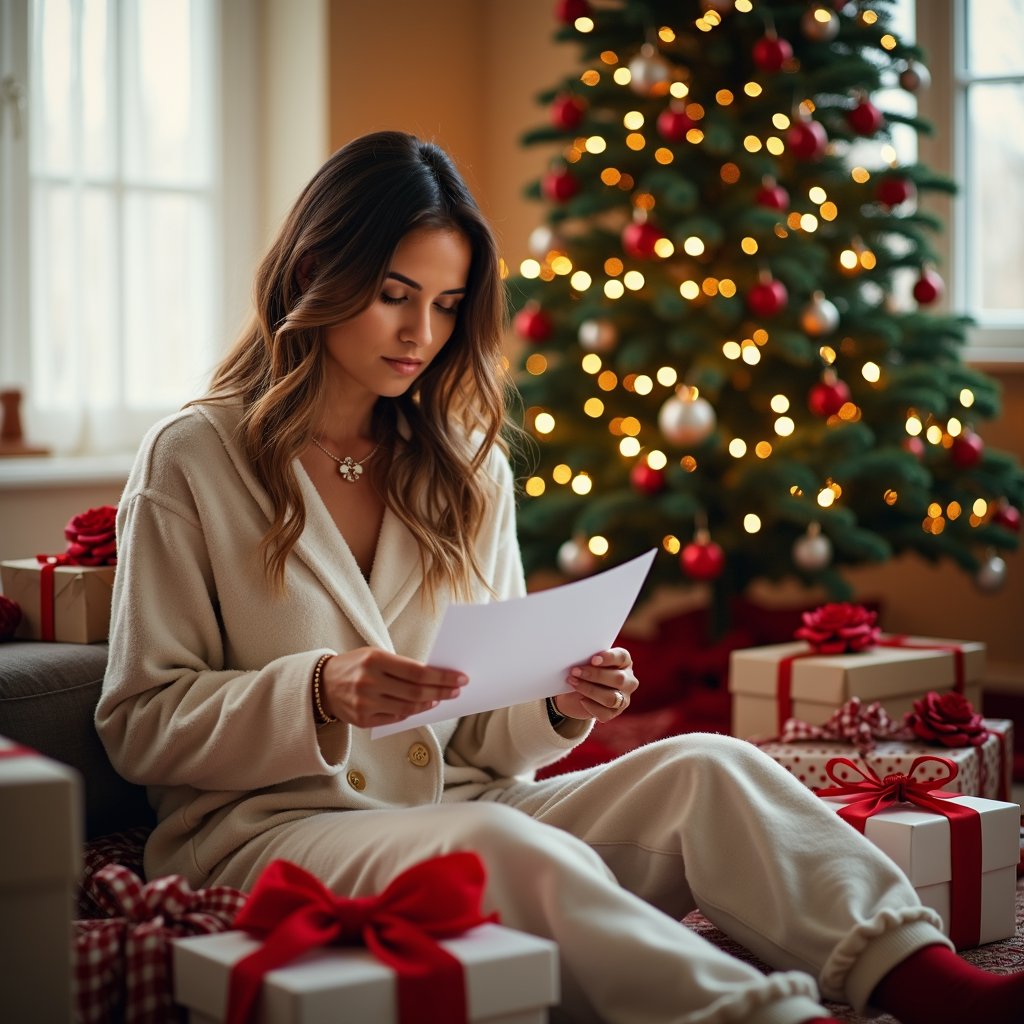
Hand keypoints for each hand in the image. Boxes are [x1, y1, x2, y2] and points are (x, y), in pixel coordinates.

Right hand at [319, 647, 465, 727]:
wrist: (322, 684)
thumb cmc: (356, 666)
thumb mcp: (375, 655)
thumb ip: (401, 666)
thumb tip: (435, 677)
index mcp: (374, 660)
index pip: (417, 672)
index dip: (441, 677)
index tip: (460, 678)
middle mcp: (368, 682)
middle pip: (415, 692)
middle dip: (441, 691)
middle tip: (457, 690)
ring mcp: (364, 703)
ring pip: (407, 708)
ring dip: (428, 704)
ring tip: (440, 698)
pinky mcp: (362, 720)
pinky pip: (395, 719)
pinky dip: (411, 714)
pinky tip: (421, 707)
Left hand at [552, 647, 636, 722]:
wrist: (575, 693)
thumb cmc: (584, 670)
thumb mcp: (587, 661)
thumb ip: (588, 658)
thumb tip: (577, 656)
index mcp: (624, 662)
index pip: (622, 657)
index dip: (609, 658)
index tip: (593, 659)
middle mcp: (628, 680)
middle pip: (618, 679)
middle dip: (595, 675)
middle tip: (575, 671)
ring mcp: (624, 698)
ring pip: (611, 697)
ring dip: (590, 690)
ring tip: (574, 683)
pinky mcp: (614, 712)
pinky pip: (604, 712)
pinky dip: (590, 706)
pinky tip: (581, 699)